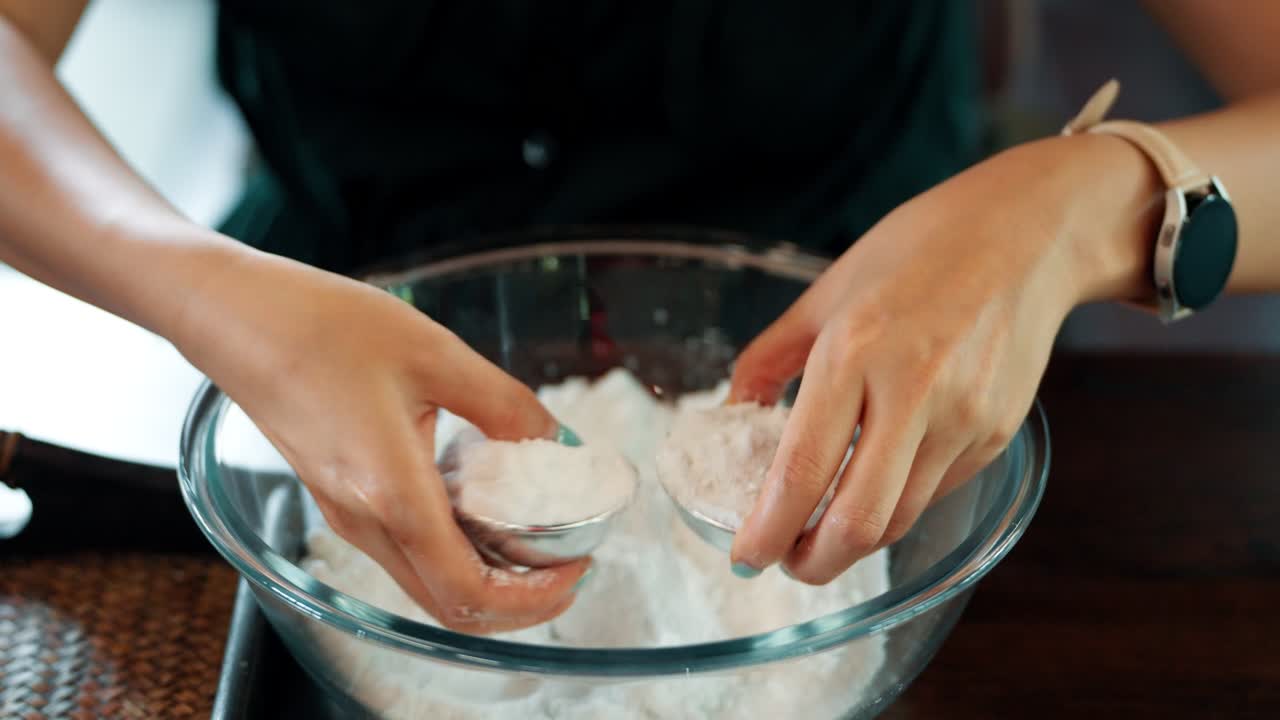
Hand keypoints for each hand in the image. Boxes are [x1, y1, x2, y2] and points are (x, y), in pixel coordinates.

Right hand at [172, 248, 588, 631]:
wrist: (237, 316)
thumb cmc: (324, 327)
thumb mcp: (435, 353)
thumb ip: (503, 404)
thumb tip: (557, 439)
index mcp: (389, 493)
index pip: (466, 591)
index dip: (531, 599)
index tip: (576, 570)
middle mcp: (363, 522)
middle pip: (448, 605)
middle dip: (518, 603)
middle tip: (569, 567)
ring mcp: (346, 516)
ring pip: (426, 584)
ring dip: (487, 580)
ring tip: (539, 542)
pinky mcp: (339, 499)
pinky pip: (406, 552)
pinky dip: (455, 552)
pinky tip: (486, 510)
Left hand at [728, 135, 1148, 582]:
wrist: (1030, 234)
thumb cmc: (919, 249)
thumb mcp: (828, 291)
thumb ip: (772, 355)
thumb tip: (735, 408)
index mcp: (854, 350)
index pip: (802, 470)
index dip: (767, 529)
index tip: (744, 556)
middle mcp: (912, 392)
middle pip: (858, 521)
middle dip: (812, 561)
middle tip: (785, 561)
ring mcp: (962, 418)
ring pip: (899, 518)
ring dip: (854, 543)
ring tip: (822, 534)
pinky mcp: (994, 433)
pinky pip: (933, 492)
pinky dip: (895, 504)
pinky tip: (874, 485)